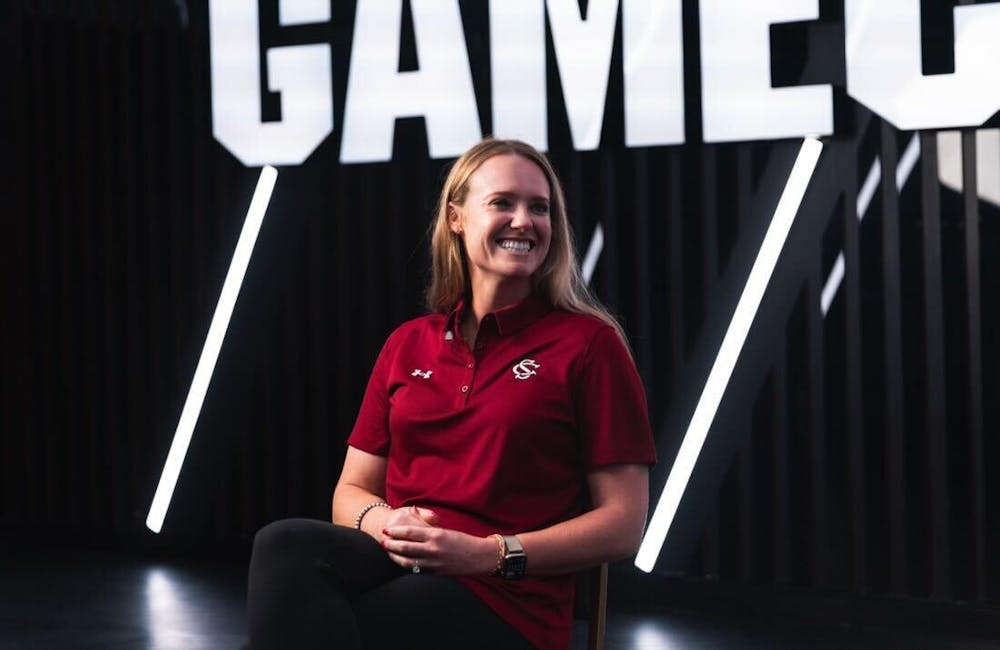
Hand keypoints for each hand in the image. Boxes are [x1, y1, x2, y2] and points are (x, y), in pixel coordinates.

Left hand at [381, 524, 496, 575]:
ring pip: (409, 561)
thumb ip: (429, 528)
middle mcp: (434, 549)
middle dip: (392, 545)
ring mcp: (435, 562)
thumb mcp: (446, 530)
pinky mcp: (437, 572)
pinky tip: (401, 562)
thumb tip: (414, 519)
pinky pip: (418, 569)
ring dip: (396, 557)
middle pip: (406, 547)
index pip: (410, 533)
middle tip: (382, 542)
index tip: (386, 530)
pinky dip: (407, 566)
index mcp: (436, 535)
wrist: (480, 557)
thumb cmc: (464, 541)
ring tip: (388, 553)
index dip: (396, 532)